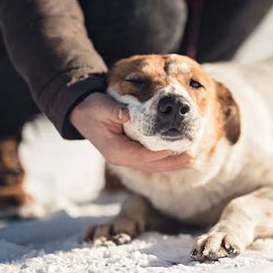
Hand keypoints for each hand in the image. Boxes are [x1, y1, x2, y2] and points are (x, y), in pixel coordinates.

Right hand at [70, 92, 192, 171]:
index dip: (161, 153)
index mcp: (116, 150)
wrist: (80, 113)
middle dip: (172, 163)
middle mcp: (122, 158)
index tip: (178, 148)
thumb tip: (127, 113)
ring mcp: (125, 158)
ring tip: (189, 157)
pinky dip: (163, 158)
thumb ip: (114, 111)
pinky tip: (176, 153)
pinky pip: (149, 159)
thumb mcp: (100, 107)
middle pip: (151, 165)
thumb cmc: (92, 109)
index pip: (142, 155)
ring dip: (170, 162)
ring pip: (152, 164)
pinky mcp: (129, 153)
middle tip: (191, 157)